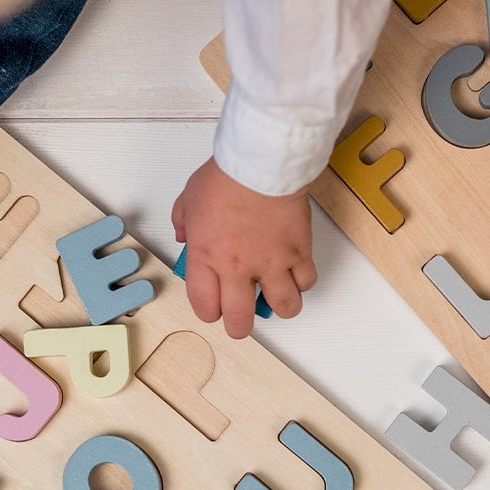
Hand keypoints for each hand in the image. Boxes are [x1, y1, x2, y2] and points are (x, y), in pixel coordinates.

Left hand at [172, 158, 317, 338]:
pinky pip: (306, 282)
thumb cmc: (226, 176)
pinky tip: (295, 274)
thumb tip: (183, 235)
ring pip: (284, 307)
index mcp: (207, 258)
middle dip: (239, 326)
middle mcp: (238, 268)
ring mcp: (272, 262)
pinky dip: (302, 283)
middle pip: (240, 319)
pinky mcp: (299, 252)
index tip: (214, 307)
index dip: (210, 312)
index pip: (205, 306)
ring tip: (275, 297)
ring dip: (279, 307)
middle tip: (241, 319)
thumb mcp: (189, 198)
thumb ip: (183, 222)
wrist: (261, 163)